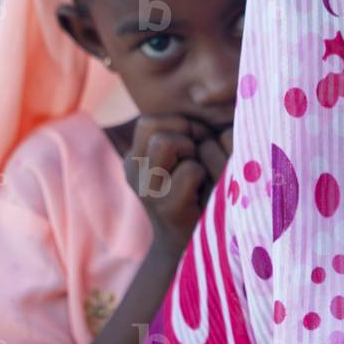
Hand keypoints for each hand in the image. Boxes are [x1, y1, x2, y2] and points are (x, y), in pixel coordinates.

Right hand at [123, 114, 229, 255]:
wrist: (196, 247)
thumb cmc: (201, 193)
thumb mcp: (186, 159)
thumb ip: (187, 134)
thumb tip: (209, 96)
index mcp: (135, 158)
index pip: (150, 120)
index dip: (180, 125)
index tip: (196, 145)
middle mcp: (133, 172)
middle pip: (154, 125)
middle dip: (186, 134)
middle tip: (200, 158)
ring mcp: (146, 190)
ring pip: (167, 143)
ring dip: (193, 152)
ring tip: (201, 173)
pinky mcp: (166, 207)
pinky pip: (191, 169)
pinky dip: (205, 175)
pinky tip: (205, 192)